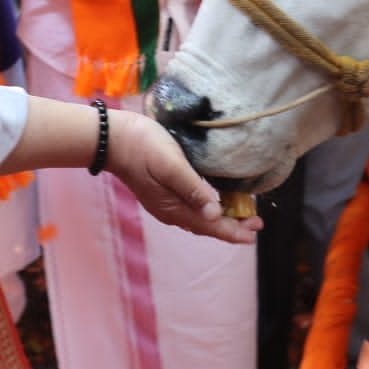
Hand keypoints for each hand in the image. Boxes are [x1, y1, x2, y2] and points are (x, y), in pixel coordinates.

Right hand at [106, 109, 261, 243]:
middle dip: (232, 226)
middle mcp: (170, 211)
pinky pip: (190, 209)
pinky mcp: (161, 192)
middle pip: (206, 226)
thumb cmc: (142, 146)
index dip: (234, 230)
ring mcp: (164, 203)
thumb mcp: (171, 165)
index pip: (210, 226)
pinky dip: (207, 209)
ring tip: (242, 214)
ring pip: (198, 218)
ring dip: (221, 218)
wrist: (111, 138)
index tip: (256, 230)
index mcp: (174, 208)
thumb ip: (193, 189)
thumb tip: (215, 214)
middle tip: (256, 222)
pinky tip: (215, 201)